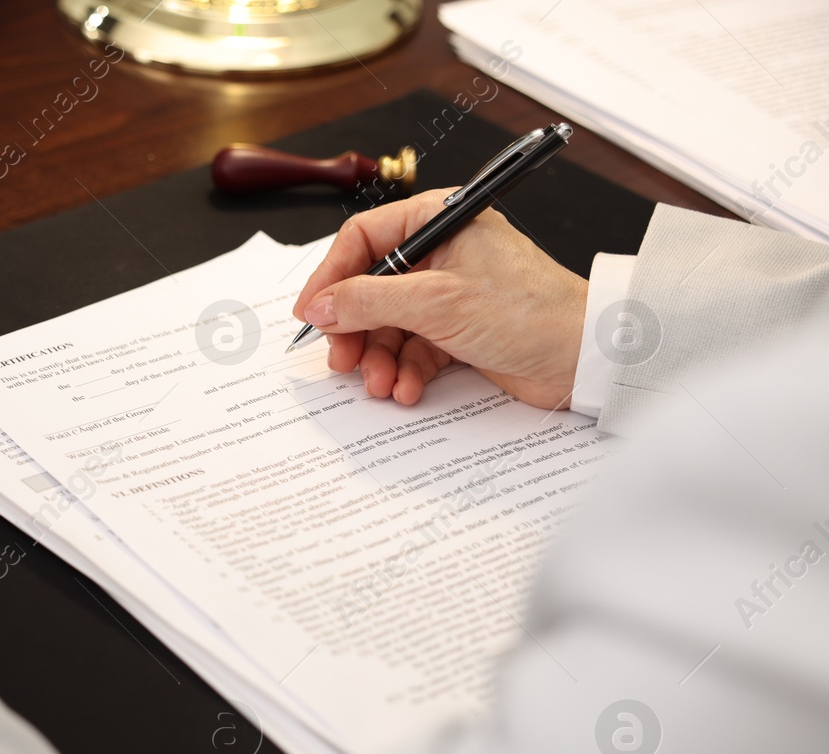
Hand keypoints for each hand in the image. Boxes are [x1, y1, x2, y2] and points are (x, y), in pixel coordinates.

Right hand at [293, 188, 588, 408]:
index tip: (311, 313)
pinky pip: (413, 348)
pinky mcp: (459, 330)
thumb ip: (369, 301)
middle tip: (342, 360)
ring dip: (379, 359)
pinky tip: (408, 388)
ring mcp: (450, 294)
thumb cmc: (530, 312)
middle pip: (370, 288)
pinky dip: (406, 371)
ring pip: (388, 325)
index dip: (331, 277)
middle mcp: (442, 253)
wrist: (586, 356)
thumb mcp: (436, 302)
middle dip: (355, 330)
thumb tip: (321, 306)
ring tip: (381, 383)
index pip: (363, 239)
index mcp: (439, 221)